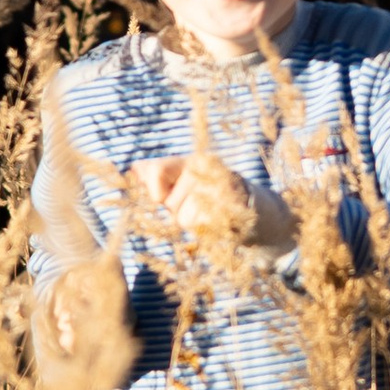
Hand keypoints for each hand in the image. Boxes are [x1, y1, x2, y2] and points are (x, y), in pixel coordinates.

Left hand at [125, 153, 300, 259]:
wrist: (257, 212)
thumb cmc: (211, 197)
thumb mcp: (184, 183)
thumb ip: (158, 175)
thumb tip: (132, 169)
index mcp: (192, 161)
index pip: (156, 171)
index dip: (154, 190)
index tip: (160, 198)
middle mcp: (206, 168)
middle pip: (169, 203)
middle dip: (178, 211)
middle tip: (199, 206)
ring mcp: (220, 186)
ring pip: (184, 218)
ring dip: (194, 224)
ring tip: (210, 214)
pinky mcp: (233, 205)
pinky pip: (202, 225)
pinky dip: (207, 229)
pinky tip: (219, 221)